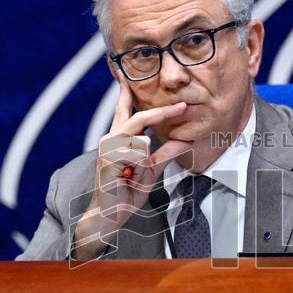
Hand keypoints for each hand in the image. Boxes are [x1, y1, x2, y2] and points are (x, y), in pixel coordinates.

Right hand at [71, 84, 191, 258]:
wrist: (109, 215)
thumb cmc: (126, 192)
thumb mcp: (150, 171)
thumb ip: (165, 155)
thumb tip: (184, 140)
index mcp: (119, 138)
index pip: (125, 109)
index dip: (128, 92)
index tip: (136, 77)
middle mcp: (111, 139)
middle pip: (138, 117)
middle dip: (162, 112)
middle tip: (184, 106)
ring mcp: (108, 149)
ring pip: (139, 140)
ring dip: (142, 161)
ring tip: (132, 176)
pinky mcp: (108, 161)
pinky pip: (136, 156)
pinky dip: (138, 169)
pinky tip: (127, 179)